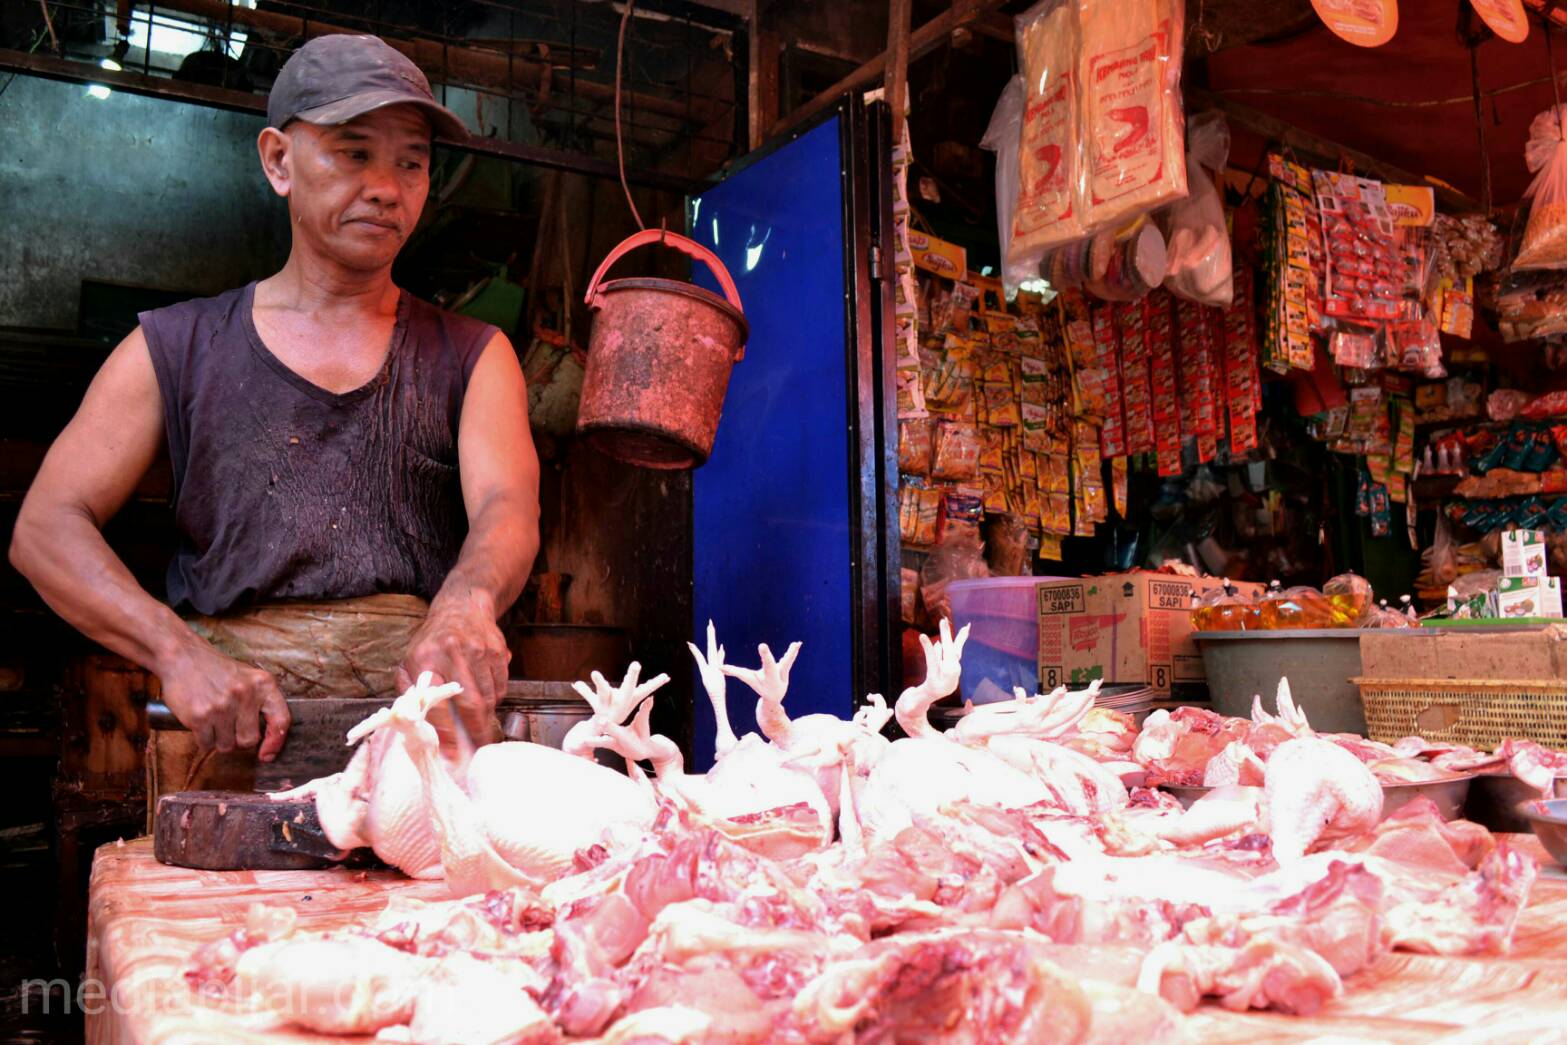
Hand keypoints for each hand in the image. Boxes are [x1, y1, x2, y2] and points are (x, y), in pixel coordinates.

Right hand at [158, 638, 290, 758]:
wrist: (183, 657)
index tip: (267, 754)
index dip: (276, 742)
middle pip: (249, 740)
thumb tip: (271, 740)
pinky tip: (201, 723)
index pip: (281, 720)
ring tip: (214, 722)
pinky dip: (203, 740)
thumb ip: (261, 703)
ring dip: (219, 740)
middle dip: (238, 741)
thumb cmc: (217, 670)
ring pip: (227, 746)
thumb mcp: (248, 678)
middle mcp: (245, 694)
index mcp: (263, 684)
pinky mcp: (200, 716)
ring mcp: (222, 706)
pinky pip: (206, 744)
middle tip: (229, 728)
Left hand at [396, 593, 508, 747]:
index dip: (444, 731)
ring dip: (487, 717)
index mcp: (425, 659)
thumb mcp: (410, 659)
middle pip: (470, 703)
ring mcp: (478, 651)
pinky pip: (501, 685)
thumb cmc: (432, 641)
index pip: (435, 703)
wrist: (462, 607)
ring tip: (483, 728)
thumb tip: (414, 722)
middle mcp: (453, 653)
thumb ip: (409, 689)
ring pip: (489, 696)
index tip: (450, 752)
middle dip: (476, 730)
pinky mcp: (497, 650)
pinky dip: (496, 698)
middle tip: (478, 748)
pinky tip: (488, 700)